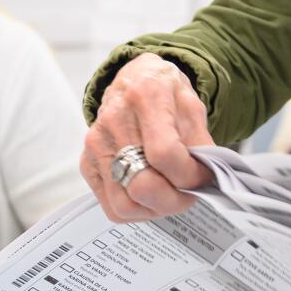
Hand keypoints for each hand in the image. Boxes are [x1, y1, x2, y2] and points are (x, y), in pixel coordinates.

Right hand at [81, 53, 214, 222]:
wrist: (135, 80)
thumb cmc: (166, 93)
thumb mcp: (193, 105)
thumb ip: (201, 142)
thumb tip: (204, 180)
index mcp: (146, 96)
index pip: (165, 154)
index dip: (189, 176)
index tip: (202, 178)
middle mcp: (114, 120)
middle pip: (142, 185)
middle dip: (174, 201)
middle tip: (189, 195)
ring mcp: (96, 144)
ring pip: (125, 204)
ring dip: (155, 209)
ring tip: (170, 196)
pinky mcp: (87, 164)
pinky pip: (112, 207)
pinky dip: (137, 210)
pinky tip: (151, 196)